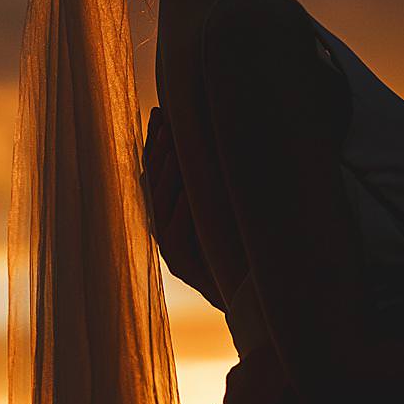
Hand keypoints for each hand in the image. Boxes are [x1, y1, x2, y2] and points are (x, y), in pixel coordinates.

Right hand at [142, 106, 222, 308]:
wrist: (250, 291)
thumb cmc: (240, 243)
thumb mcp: (226, 201)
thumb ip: (214, 174)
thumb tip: (217, 132)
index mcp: (169, 210)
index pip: (155, 169)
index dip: (155, 142)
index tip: (160, 112)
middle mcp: (164, 227)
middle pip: (153, 184)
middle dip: (160, 152)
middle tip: (168, 125)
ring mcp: (170, 249)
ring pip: (160, 207)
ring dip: (168, 177)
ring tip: (175, 152)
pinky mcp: (182, 267)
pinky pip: (176, 238)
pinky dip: (182, 214)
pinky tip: (187, 195)